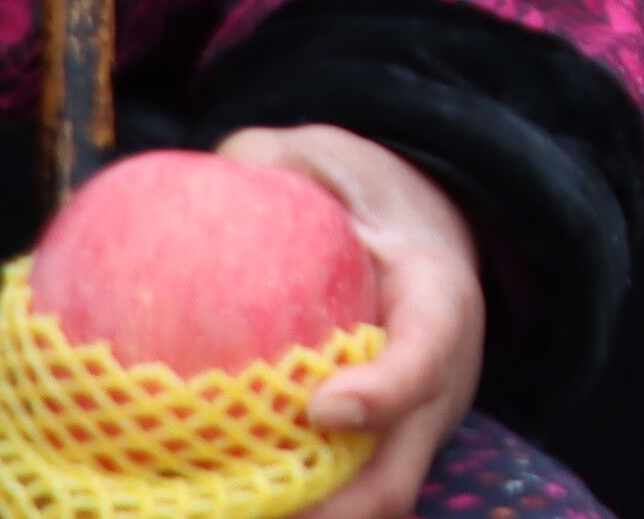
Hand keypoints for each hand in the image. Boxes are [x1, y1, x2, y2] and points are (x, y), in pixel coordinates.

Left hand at [215, 125, 483, 518]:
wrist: (424, 234)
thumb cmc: (369, 197)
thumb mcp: (332, 159)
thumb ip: (271, 161)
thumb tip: (205, 176)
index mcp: (438, 304)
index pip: (427, 355)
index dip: (385, 393)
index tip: (323, 408)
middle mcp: (435, 387)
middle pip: (399, 477)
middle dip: (335, 513)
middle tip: (251, 511)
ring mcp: (408, 434)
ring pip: (367, 506)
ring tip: (218, 515)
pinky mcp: (374, 456)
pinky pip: (334, 502)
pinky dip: (285, 514)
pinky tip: (213, 507)